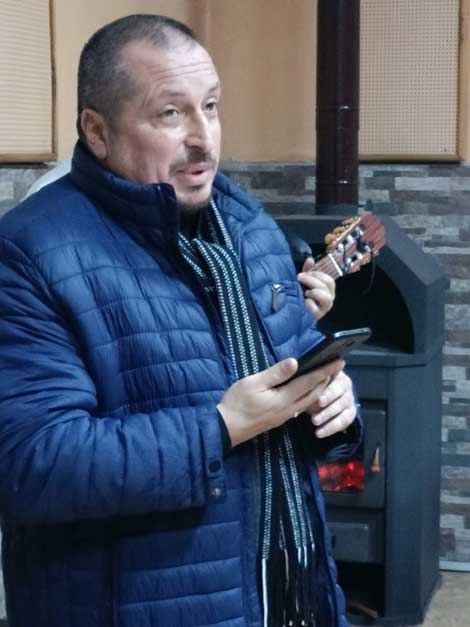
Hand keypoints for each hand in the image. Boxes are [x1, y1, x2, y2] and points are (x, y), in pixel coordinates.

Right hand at [217, 358, 344, 447]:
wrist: (226, 428)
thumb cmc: (237, 403)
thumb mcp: (253, 383)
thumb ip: (275, 374)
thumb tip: (295, 362)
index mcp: (284, 398)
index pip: (310, 382)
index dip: (325, 371)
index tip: (338, 362)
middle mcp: (289, 408)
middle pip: (314, 394)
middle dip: (327, 380)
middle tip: (337, 368)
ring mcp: (284, 415)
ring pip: (308, 401)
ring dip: (319, 389)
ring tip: (326, 378)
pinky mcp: (279, 418)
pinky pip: (300, 406)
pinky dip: (309, 396)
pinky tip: (308, 392)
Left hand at [297, 256, 335, 319]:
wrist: (294, 313)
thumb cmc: (301, 297)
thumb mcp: (304, 283)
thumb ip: (308, 271)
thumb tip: (310, 259)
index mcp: (327, 290)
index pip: (329, 280)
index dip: (318, 274)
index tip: (306, 273)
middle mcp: (329, 299)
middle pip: (328, 285)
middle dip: (312, 279)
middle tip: (300, 278)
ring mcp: (324, 308)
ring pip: (327, 297)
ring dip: (315, 292)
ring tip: (305, 293)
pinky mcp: (317, 316)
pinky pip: (316, 309)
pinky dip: (309, 304)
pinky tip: (304, 303)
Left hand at [308, 370, 355, 437]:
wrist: (319, 397)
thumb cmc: (311, 387)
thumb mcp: (306, 385)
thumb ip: (305, 387)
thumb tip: (296, 395)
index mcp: (334, 373)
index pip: (335, 380)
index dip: (328, 392)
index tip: (319, 401)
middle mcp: (344, 384)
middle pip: (340, 394)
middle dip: (328, 406)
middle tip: (315, 415)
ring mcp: (349, 397)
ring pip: (342, 407)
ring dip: (328, 416)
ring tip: (314, 422)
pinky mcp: (350, 412)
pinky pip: (345, 420)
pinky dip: (332, 427)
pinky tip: (319, 433)